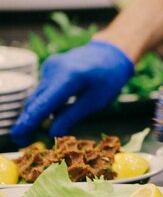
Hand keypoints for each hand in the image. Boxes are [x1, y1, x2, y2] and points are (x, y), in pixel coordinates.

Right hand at [10, 40, 133, 145]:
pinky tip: (53, 111)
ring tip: (32, 133)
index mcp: (70, 77)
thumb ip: (71, 116)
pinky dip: (44, 102)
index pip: (45, 103)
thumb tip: (52, 134)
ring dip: (36, 113)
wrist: (109, 55)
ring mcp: (49, 66)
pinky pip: (43, 89)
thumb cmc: (107, 80)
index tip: (19, 135)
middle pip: (36, 100)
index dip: (30, 120)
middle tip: (23, 141)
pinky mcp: (48, 67)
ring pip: (38, 95)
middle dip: (29, 122)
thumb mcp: (94, 102)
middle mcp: (55, 69)